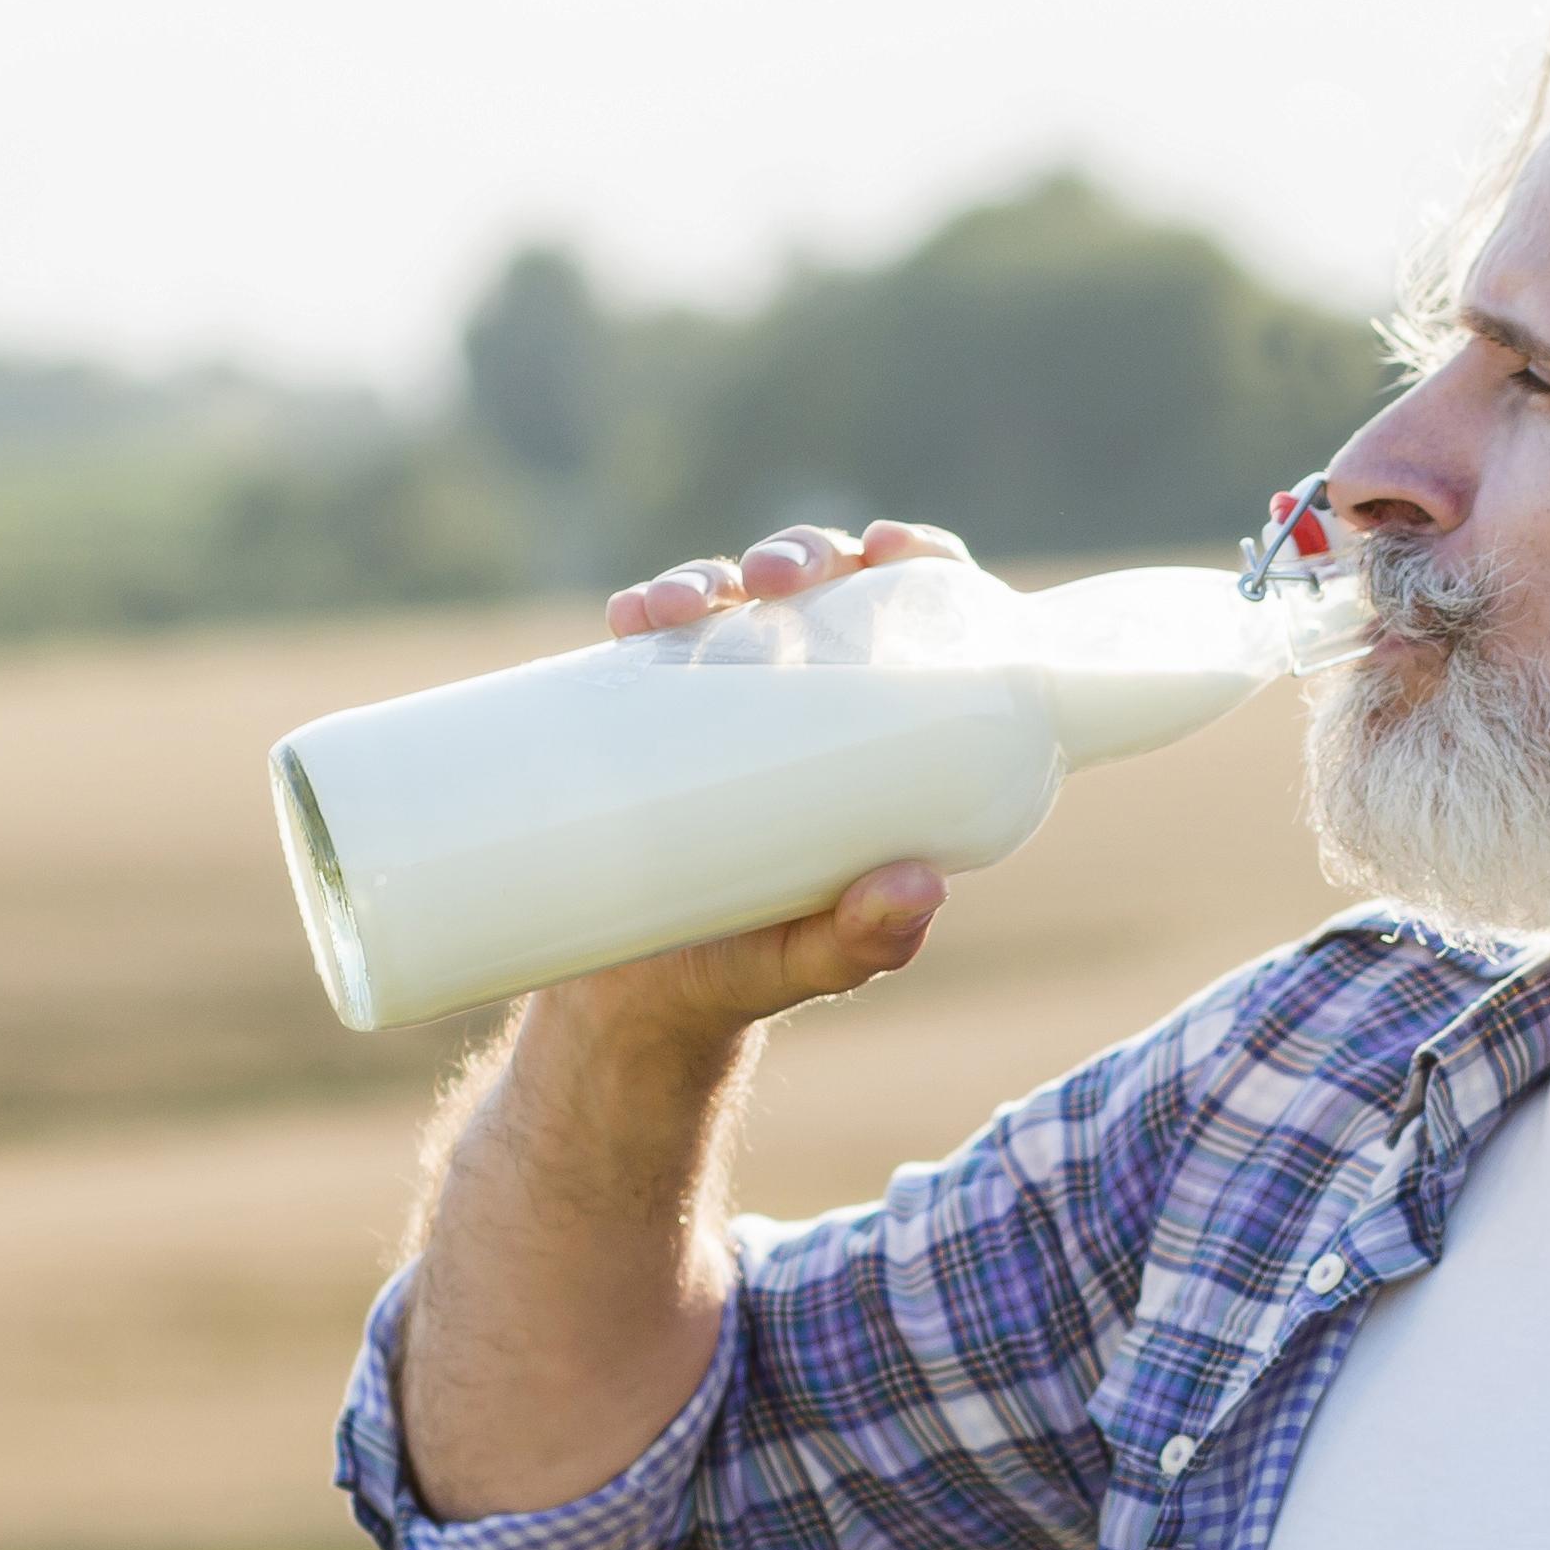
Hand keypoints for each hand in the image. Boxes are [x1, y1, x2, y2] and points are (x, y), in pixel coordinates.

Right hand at [551, 518, 980, 1040]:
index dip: (914, 562)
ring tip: (681, 607)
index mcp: (875, 739)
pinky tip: (630, 617)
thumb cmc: (746, 972)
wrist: (631, 1002)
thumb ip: (865, 940)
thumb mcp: (810, 962)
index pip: (916, 621)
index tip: (891, 547)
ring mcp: (720, 703)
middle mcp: (803, 701)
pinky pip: (648, 646)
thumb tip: (919, 889)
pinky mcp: (644, 716)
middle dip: (800, 557)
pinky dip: (642, 614)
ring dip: (710, 577)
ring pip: (728, 603)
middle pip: (820, 591)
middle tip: (777, 580)